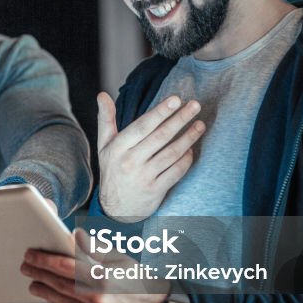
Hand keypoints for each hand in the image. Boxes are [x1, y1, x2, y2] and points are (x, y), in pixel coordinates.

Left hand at [21, 229, 169, 302]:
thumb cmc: (138, 279)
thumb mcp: (120, 258)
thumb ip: (94, 248)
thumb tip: (72, 236)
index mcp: (103, 277)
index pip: (66, 266)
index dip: (45, 259)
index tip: (31, 253)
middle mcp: (97, 298)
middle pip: (59, 283)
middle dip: (39, 273)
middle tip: (25, 265)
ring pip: (61, 300)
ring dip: (43, 289)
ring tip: (32, 280)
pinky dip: (57, 301)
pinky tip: (50, 293)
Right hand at [96, 92, 204, 220]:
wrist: (115, 208)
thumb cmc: (112, 170)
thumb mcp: (104, 145)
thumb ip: (105, 119)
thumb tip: (102, 94)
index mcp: (117, 147)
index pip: (142, 126)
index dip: (160, 112)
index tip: (176, 99)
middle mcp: (130, 161)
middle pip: (160, 136)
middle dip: (180, 119)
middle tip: (195, 105)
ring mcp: (144, 177)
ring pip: (171, 153)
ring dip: (188, 138)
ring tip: (200, 125)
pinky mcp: (156, 190)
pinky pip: (176, 171)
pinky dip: (186, 159)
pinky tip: (191, 149)